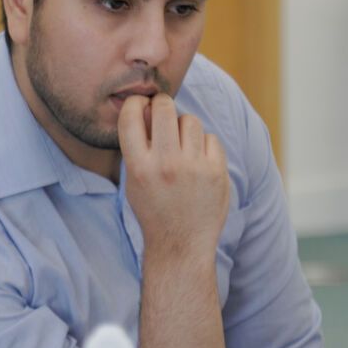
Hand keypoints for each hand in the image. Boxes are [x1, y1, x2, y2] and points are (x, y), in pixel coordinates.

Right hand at [118, 94, 229, 255]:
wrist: (180, 243)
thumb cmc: (153, 209)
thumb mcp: (133, 181)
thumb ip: (138, 147)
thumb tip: (147, 108)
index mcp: (138, 167)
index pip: (131, 116)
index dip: (135, 103)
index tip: (140, 105)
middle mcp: (165, 165)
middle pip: (164, 108)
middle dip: (162, 104)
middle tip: (163, 111)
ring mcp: (193, 168)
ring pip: (190, 120)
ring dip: (184, 127)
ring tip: (182, 144)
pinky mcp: (216, 172)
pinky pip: (211, 138)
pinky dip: (204, 145)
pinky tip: (198, 160)